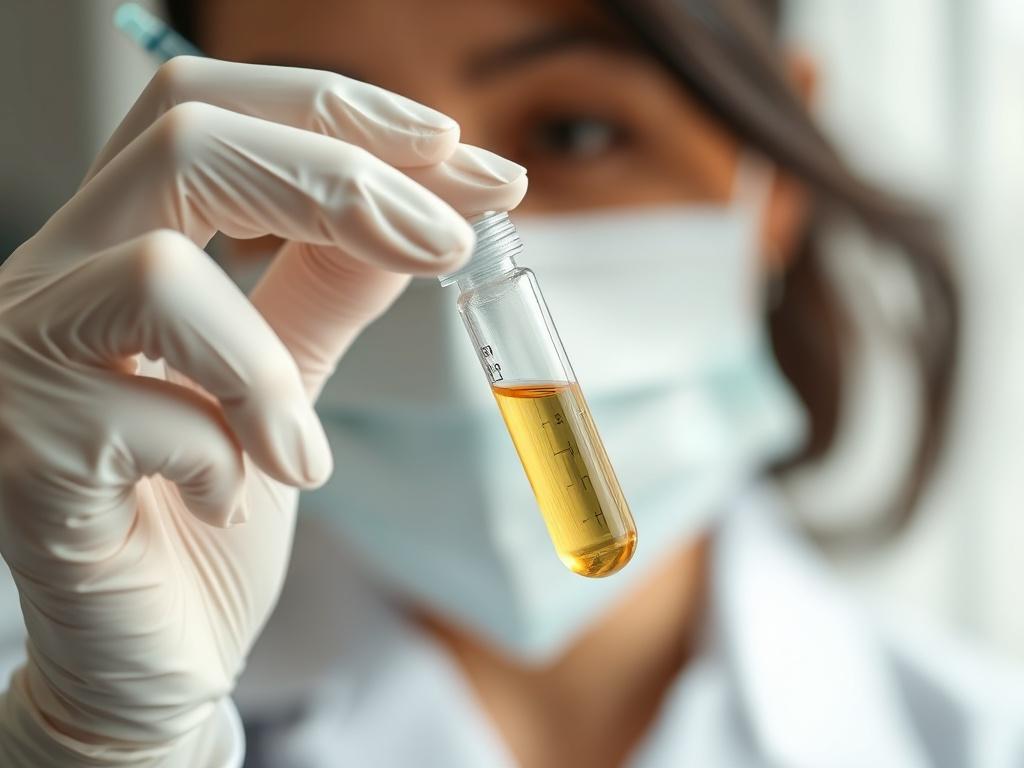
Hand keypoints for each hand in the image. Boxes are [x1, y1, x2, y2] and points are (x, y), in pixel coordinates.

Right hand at [0, 56, 525, 765]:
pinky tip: (232, 502)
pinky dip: (229, 460)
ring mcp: (21, 360)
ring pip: (159, 272)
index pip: (208, 110)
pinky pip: (147, 417)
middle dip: (343, 181)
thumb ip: (333, 284)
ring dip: (269, 367)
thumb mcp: (289, 375)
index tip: (456, 149)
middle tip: (445, 244)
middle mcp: (55, 276)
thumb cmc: (215, 506)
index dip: (335, 112)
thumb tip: (430, 203)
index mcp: (119, 240)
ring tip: (305, 456)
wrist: (153, 649)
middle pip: (187, 141)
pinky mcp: (23, 456)